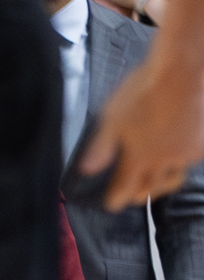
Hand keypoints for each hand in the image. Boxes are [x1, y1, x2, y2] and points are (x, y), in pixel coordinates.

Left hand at [79, 50, 203, 208]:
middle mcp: (163, 160)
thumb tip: (87, 170)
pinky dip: (181, 166)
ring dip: (162, 186)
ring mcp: (185, 152)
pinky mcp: (201, 142)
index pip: (125, 187)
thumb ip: (101, 147)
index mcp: (138, 157)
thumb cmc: (142, 91)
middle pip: (151, 188)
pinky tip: (178, 160)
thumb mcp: (111, 118)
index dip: (116, 199)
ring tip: (156, 185)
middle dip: (139, 195)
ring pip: (174, 178)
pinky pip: (190, 162)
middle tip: (132, 198)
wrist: (180, 73)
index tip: (111, 206)